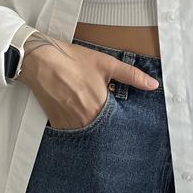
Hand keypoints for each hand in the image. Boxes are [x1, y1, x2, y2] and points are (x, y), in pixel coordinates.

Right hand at [18, 38, 158, 129]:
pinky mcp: (56, 123)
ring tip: (89, 111)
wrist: (40, 61)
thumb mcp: (106, 64)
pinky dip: (76, 125)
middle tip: (105, 115)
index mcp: (100, 107)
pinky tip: (76, 113)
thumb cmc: (71, 61)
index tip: (125, 120)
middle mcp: (85, 120)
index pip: (118, 125)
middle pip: (103, 130)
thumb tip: (152, 85)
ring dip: (91, 126)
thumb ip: (131, 76)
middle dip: (107, 125)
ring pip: (87, 132)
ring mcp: (69, 124)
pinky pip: (71, 131)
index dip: (122, 122)